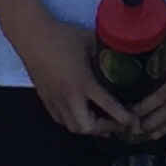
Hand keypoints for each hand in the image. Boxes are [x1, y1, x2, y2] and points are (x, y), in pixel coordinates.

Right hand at [9, 11, 130, 138]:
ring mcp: (54, 100)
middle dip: (106, 129)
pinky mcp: (45, 99)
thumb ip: (106, 52)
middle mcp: (68, 96)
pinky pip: (60, 120)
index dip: (123, 117)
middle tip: (118, 123)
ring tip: (103, 124)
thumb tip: (124, 55)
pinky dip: (73, 123)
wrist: (31, 36)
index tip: (134, 122)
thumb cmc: (62, 36)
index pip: (107, 106)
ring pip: (72, 127)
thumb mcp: (90, 40)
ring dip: (90, 129)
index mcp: (82, 82)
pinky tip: (81, 116)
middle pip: (88, 128)